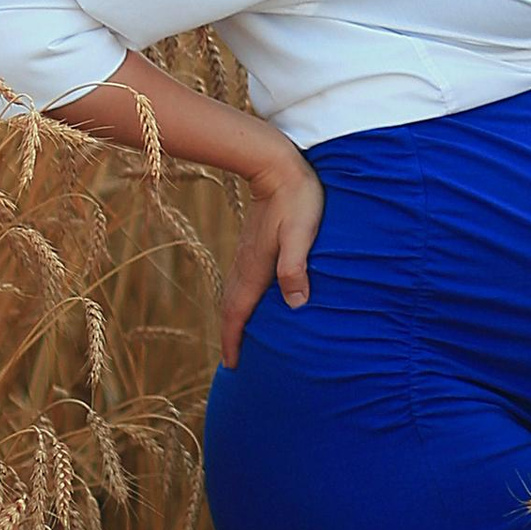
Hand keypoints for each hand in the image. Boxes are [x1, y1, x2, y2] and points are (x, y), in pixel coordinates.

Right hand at [217, 138, 322, 368]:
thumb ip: (295, 267)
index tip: (231, 366)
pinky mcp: (253, 243)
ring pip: (234, 294)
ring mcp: (247, 253)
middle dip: (230, 335)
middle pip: (231, 307)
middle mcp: (245, 264)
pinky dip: (240, 299)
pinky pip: (241, 281)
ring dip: (234, 318)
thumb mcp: (300, 233)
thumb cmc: (296, 198)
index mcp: (255, 268)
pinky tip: (251, 300)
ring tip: (238, 337)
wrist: (275, 163)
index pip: (238, 312)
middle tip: (231, 363)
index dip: (234, 340)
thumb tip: (296, 304)